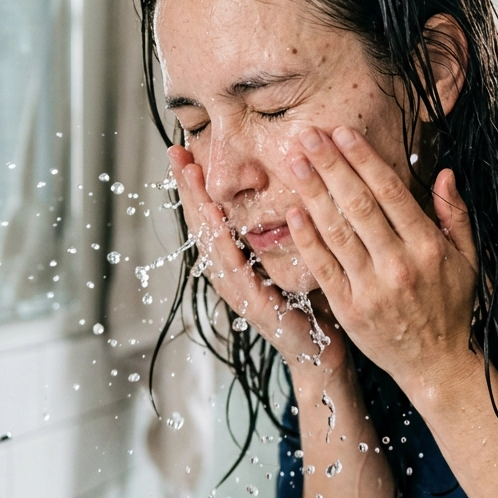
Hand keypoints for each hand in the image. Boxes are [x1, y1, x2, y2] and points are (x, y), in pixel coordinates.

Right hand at [167, 145, 346, 373]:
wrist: (322, 349)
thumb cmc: (310, 302)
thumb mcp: (292, 255)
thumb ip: (282, 227)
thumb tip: (288, 184)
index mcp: (235, 260)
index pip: (209, 214)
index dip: (195, 183)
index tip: (185, 148)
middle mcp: (227, 273)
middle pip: (201, 222)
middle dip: (187, 186)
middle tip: (175, 150)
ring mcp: (235, 289)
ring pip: (210, 240)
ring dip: (198, 204)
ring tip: (189, 172)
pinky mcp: (251, 303)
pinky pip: (233, 266)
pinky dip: (221, 240)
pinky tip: (214, 216)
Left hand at [284, 126, 478, 398]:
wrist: (435, 364)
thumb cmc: (450, 307)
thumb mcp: (467, 259)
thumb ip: (455, 214)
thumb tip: (444, 171)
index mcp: (428, 247)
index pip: (391, 192)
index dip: (364, 160)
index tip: (343, 134)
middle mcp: (398, 264)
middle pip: (358, 204)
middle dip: (331, 166)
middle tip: (308, 135)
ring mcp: (371, 288)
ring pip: (336, 231)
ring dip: (313, 192)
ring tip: (295, 161)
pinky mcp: (349, 308)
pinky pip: (322, 266)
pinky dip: (307, 237)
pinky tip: (293, 211)